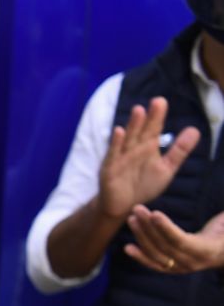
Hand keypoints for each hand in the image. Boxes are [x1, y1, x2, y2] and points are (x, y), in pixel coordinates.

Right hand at [97, 98, 197, 218]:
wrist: (122, 204)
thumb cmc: (143, 185)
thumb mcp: (166, 168)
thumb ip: (179, 150)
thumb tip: (195, 130)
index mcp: (147, 147)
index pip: (154, 130)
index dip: (158, 117)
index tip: (161, 101)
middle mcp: (134, 149)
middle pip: (142, 132)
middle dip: (149, 117)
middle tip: (157, 102)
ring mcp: (121, 157)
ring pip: (129, 139)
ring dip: (133, 126)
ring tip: (139, 110)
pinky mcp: (110, 168)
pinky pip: (114, 154)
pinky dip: (116, 143)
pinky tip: (118, 131)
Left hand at [123, 205, 223, 272]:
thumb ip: (222, 220)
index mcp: (209, 250)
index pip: (182, 241)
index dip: (167, 229)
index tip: (154, 214)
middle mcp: (194, 262)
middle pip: (166, 246)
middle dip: (149, 227)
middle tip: (137, 209)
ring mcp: (182, 267)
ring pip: (157, 254)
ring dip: (142, 237)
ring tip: (132, 218)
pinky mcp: (173, 268)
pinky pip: (155, 264)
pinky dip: (141, 257)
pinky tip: (127, 248)